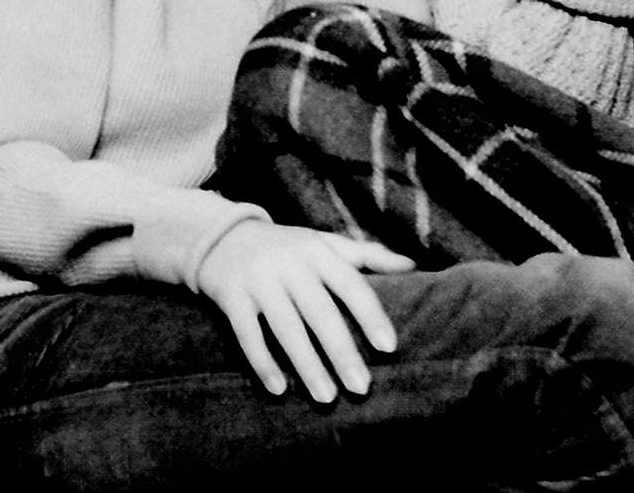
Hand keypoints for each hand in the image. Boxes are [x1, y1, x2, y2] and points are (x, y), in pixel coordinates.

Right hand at [194, 222, 413, 403]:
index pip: (350, 284)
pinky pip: (247, 335)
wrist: (221, 236)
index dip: (370, 315)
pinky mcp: (231, 296)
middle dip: (341, 351)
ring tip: (327, 397)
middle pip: (319, 312)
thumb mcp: (323, 243)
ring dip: (307, 365)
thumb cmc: (286, 247)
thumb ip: (366, 255)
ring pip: (286, 328)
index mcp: (317, 252)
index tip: (389, 347)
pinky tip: (279, 390)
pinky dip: (263, 363)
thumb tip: (412, 265)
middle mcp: (288, 264)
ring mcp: (258, 280)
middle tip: (361, 387)